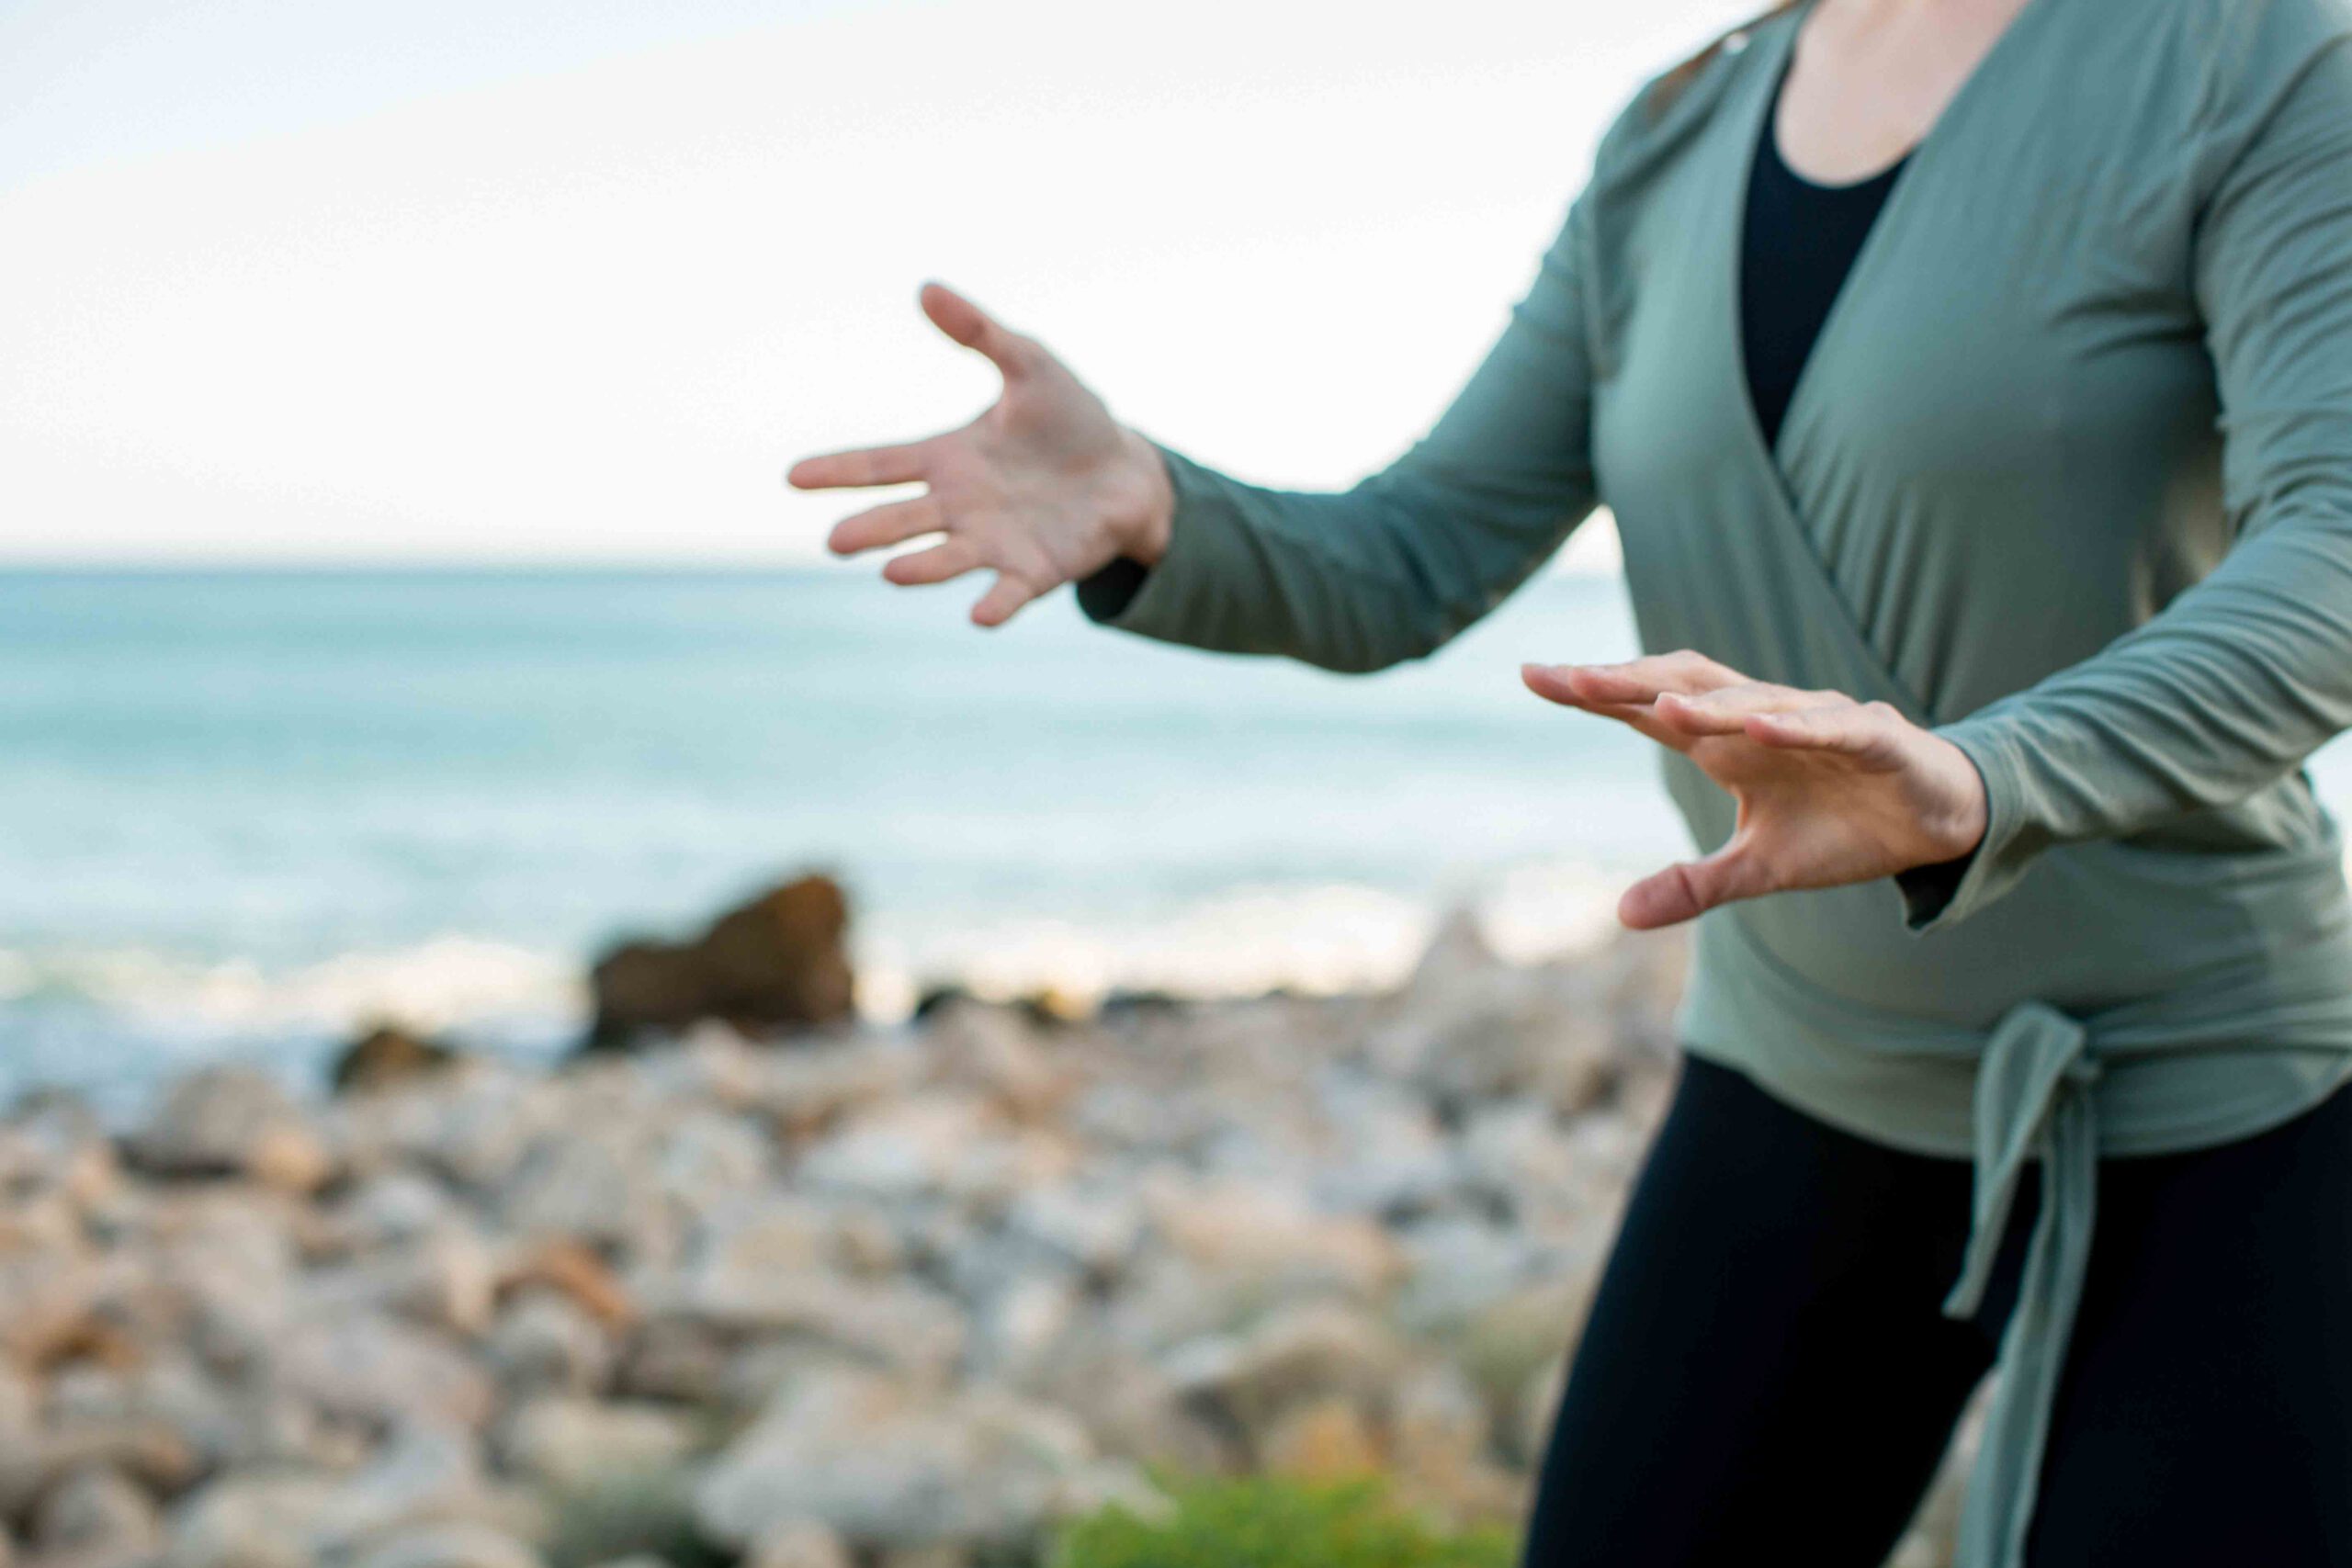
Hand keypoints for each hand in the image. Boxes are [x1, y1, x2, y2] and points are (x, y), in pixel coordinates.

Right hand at [787, 280, 1175, 627]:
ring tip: (891, 573)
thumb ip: (980, 333)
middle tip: (834, 542)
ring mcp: (994, 542)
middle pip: (902, 519)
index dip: (838, 470)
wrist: (1126, 471)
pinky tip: (980, 617)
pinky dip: (995, 605)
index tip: (793, 477)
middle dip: (870, 530)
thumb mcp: (1029, 364)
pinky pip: (1010, 591)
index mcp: (947, 459)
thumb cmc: (1070, 418)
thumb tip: (925, 287)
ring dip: (920, 568)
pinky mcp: (1035, 571)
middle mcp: (959, 506)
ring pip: (947, 558)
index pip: (881, 465)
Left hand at [1521, 650, 1988, 929]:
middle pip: (1684, 686)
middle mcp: (1762, 719)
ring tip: (1655, 703)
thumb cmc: (1841, 829)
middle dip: (1628, 680)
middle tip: (1568, 678)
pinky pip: (1829, 725)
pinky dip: (1794, 724)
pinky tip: (1758, 726)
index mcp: (1726, 742)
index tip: (1533, 676)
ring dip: (1706, 703)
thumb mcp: (1759, 870)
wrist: (1937, 820)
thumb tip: (1621, 915)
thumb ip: (1694, 886)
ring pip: (1752, 701)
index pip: (1648, 709)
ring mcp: (1817, 720)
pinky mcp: (1873, 736)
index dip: (1594, 692)